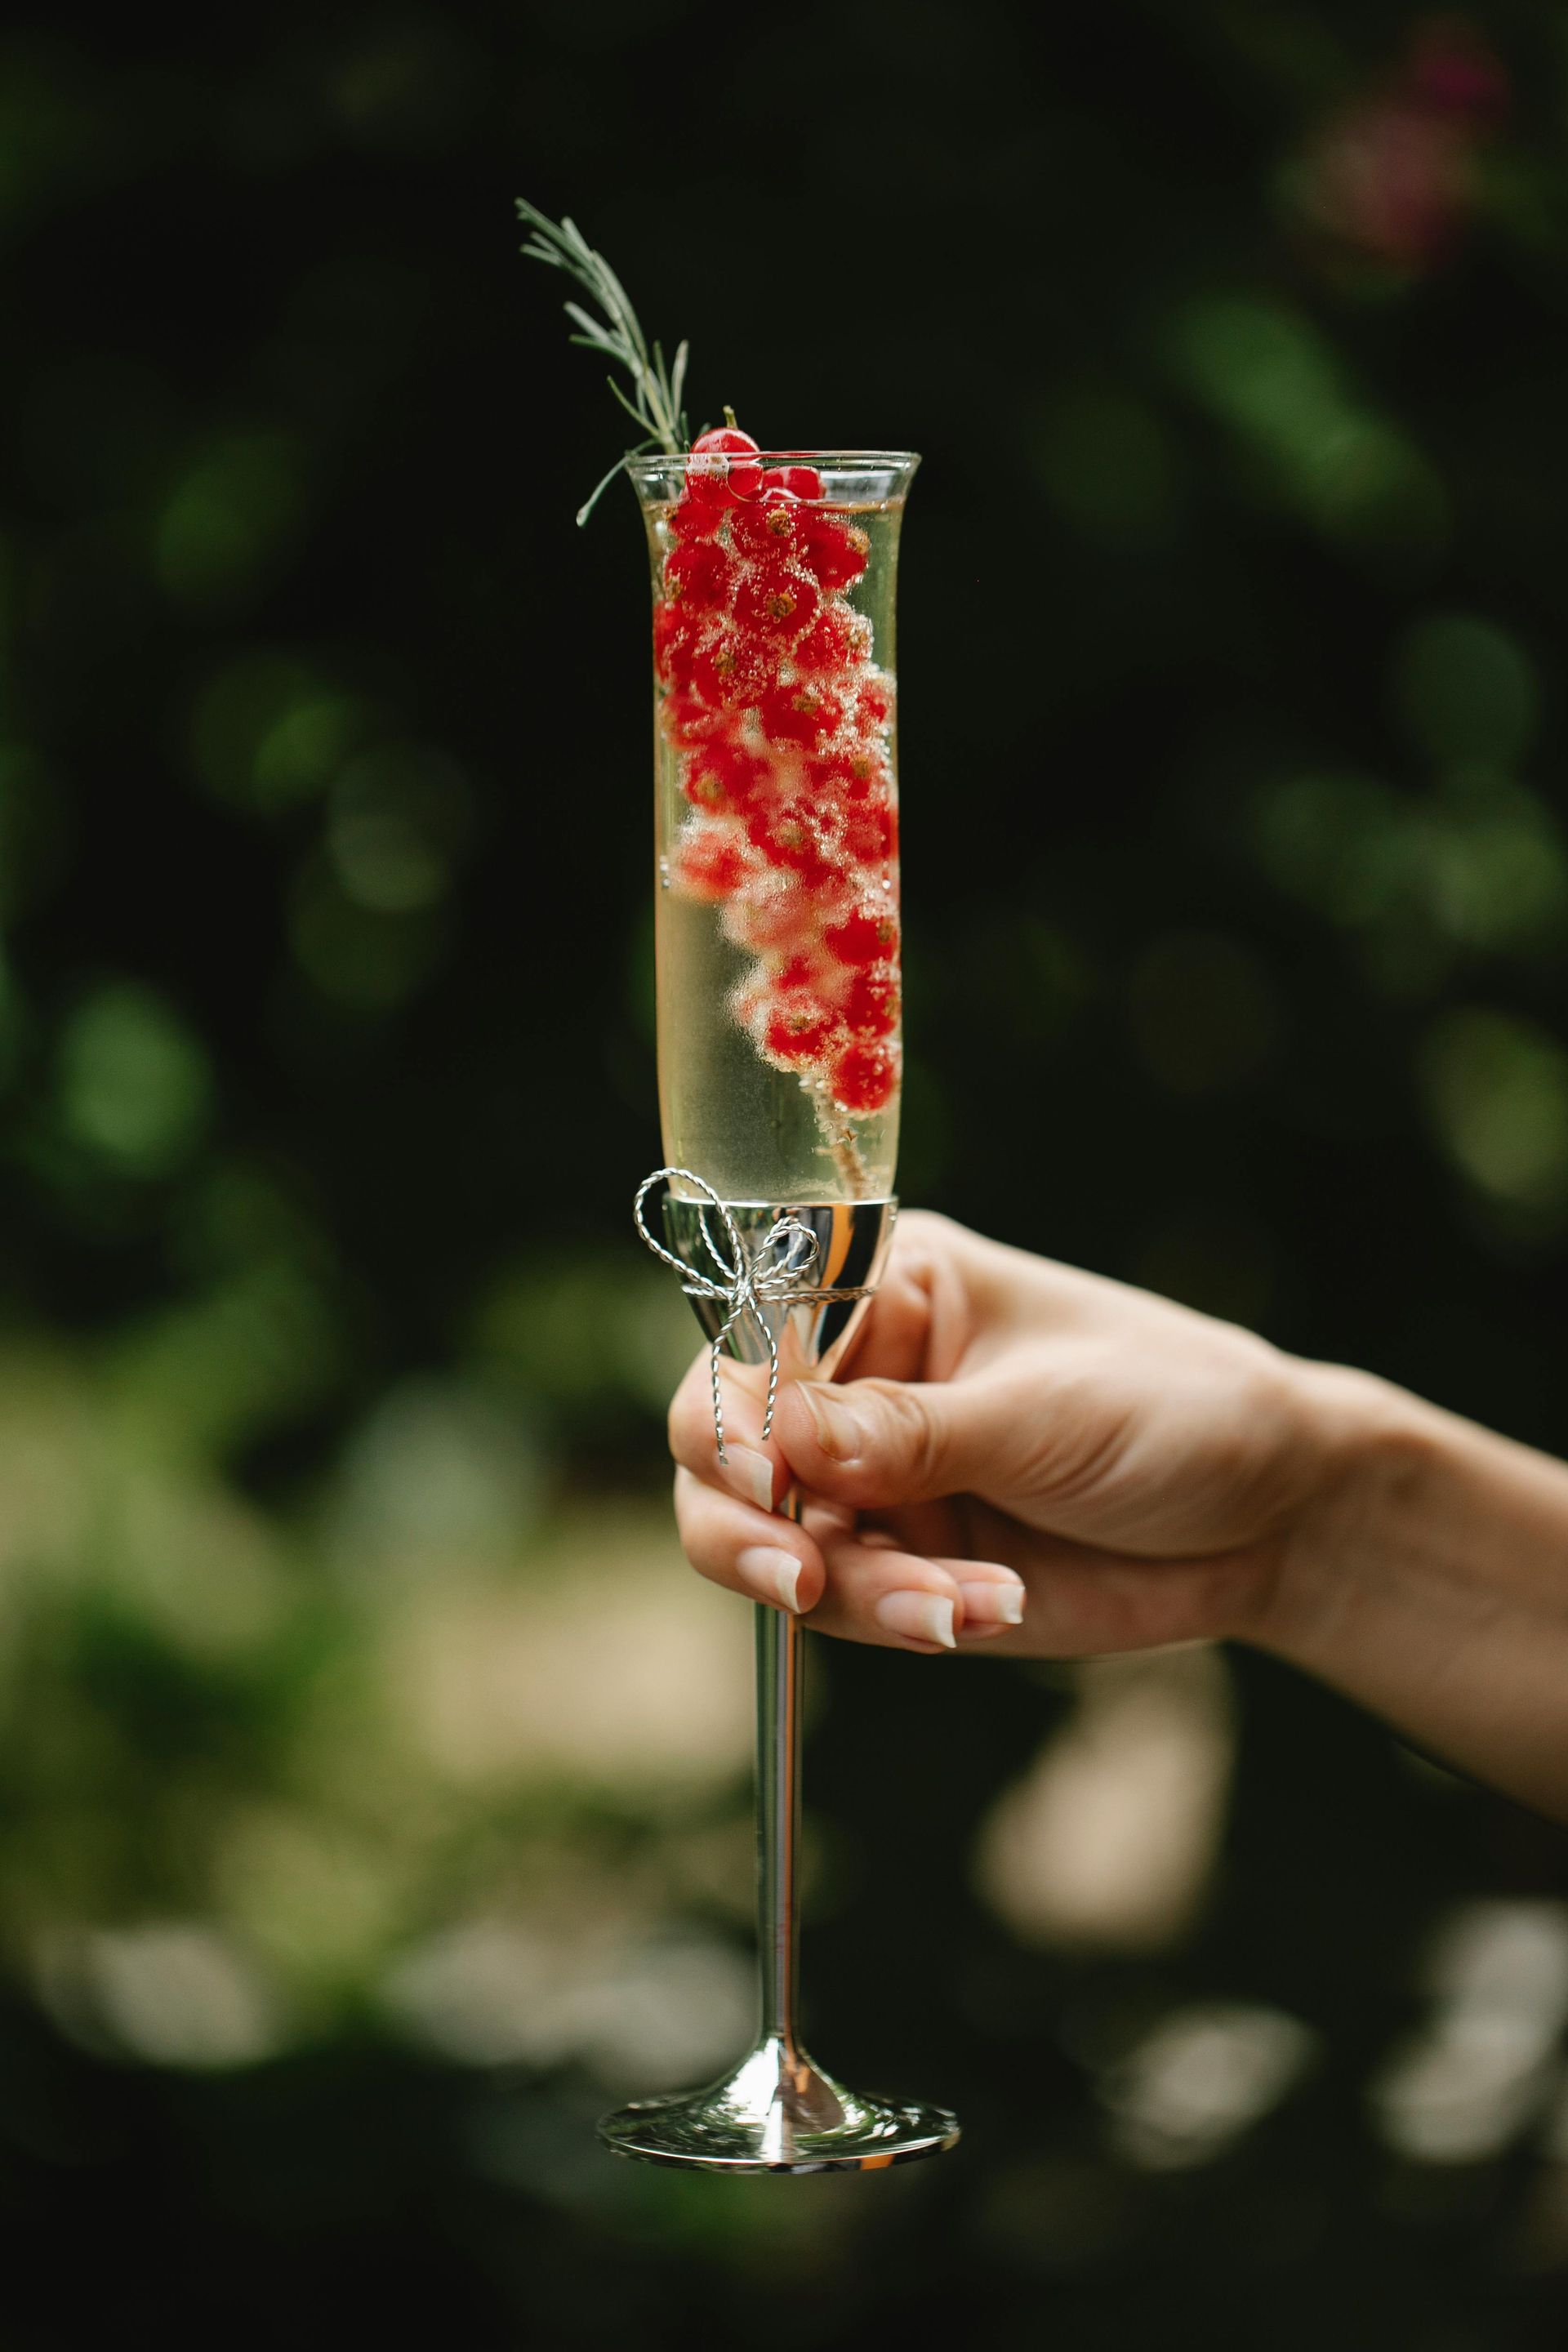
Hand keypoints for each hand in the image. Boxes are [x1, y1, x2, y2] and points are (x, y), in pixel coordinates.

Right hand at [669, 1210, 1349, 1657]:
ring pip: (771, 1546)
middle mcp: (853, 1381)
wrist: (1272, 1516)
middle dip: (748, 1526)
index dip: (733, 1407)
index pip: (750, 1336)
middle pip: (721, 1451)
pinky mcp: (899, 1565)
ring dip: (853, 1591)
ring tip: (963, 1605)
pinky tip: (991, 1609)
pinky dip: (904, 1616)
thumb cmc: (1174, 1409)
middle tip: (805, 1582)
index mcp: (881, 1288)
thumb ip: (912, 1433)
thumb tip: (784, 1436)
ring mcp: (869, 1481)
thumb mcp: (1045, 1414)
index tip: (770, 1474)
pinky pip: (846, 1607)